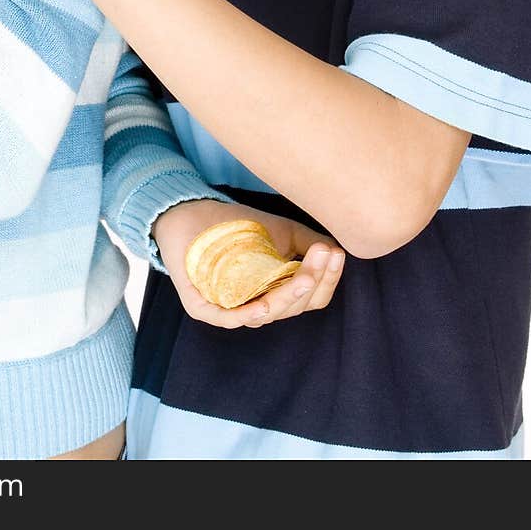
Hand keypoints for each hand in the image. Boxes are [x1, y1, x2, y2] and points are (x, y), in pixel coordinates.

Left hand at [152, 198, 344, 328]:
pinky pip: (228, 318)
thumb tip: (339, 252)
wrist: (191, 212)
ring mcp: (230, 309)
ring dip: (290, 297)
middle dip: (313, 284)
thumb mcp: (283, 231)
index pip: (310, 298)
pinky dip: (250, 313)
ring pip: (267, 314)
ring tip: (306, 275)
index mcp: (277, 292)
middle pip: (293, 308)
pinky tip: (265, 305)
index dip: (326, 280)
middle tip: (325, 256)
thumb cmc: (238, 226)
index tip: (336, 254)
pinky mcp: (203, 306)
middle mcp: (256, 305)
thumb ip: (310, 244)